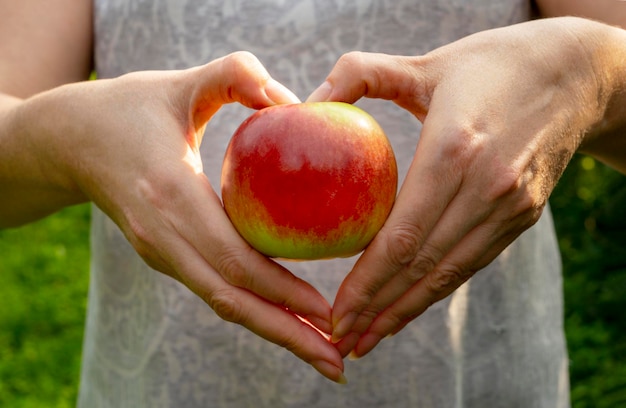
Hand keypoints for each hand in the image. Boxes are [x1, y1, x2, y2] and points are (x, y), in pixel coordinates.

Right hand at [15, 52, 344, 381]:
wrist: (69, 141)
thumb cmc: (129, 107)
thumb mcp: (181, 82)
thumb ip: (235, 75)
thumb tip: (293, 102)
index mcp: (169, 194)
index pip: (233, 258)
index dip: (281, 290)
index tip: (327, 311)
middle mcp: (162, 236)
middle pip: (231, 299)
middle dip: (286, 334)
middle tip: (338, 362)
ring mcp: (160, 252)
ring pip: (222, 302)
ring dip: (273, 331)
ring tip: (322, 354)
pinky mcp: (164, 256)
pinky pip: (214, 289)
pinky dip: (253, 309)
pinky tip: (287, 316)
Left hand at [308, 17, 617, 357]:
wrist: (574, 74)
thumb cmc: (489, 65)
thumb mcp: (423, 62)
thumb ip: (357, 74)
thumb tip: (301, 107)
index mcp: (454, 149)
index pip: (401, 236)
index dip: (366, 283)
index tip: (335, 312)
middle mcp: (486, 187)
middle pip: (421, 267)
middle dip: (377, 310)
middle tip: (340, 341)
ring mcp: (510, 206)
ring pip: (449, 274)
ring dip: (406, 312)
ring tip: (368, 340)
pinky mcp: (523, 215)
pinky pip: (472, 263)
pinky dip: (437, 292)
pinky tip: (410, 307)